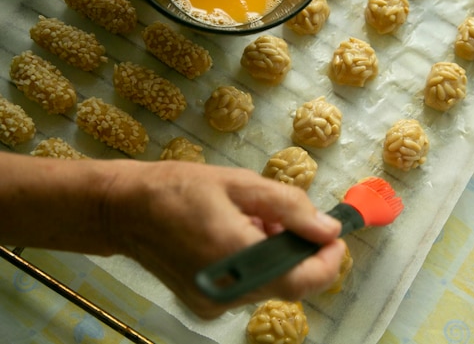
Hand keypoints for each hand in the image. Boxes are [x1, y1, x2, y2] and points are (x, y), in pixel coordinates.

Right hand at [104, 160, 344, 318]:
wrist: (125, 210)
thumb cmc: (179, 188)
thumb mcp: (241, 184)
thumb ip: (290, 207)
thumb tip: (329, 229)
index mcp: (236, 258)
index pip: (301, 281)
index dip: (326, 261)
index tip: (333, 236)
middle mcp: (227, 292)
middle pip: (288, 284)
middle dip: (296, 251)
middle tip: (278, 217)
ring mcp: (214, 304)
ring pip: (269, 285)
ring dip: (274, 256)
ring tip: (249, 220)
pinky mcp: (205, 305)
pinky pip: (247, 289)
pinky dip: (254, 265)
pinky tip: (234, 236)